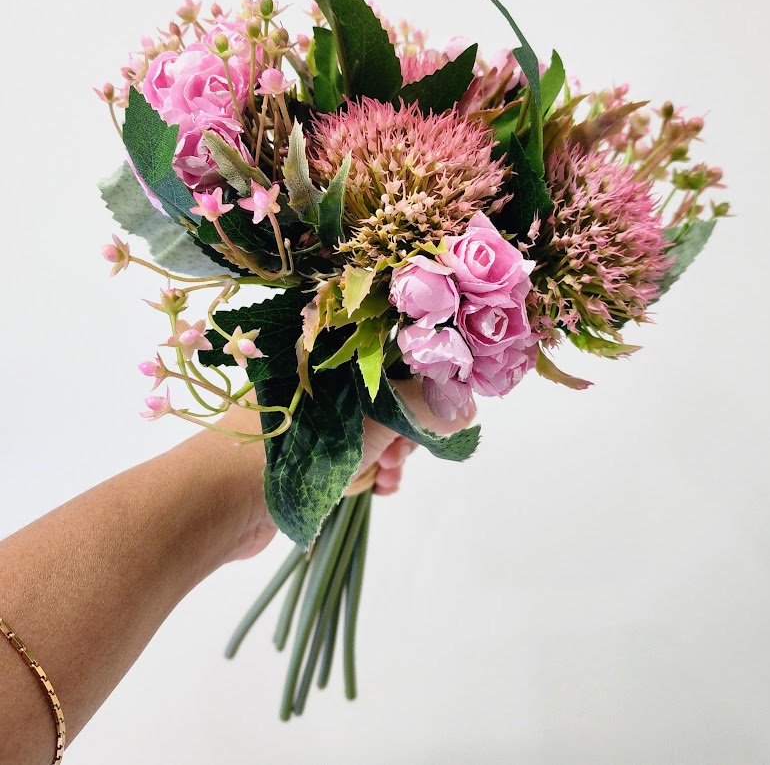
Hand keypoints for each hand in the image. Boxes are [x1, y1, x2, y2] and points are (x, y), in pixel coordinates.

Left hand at [218, 379, 474, 558]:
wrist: (219, 500)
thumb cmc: (295, 445)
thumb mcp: (369, 418)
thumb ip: (423, 407)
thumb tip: (467, 405)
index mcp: (330, 353)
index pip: (393, 354)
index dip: (422, 383)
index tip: (437, 411)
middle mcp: (323, 380)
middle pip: (388, 396)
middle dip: (406, 428)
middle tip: (400, 452)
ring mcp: (315, 419)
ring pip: (375, 432)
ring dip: (390, 456)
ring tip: (383, 476)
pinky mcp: (309, 454)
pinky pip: (354, 457)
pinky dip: (370, 473)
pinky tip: (377, 488)